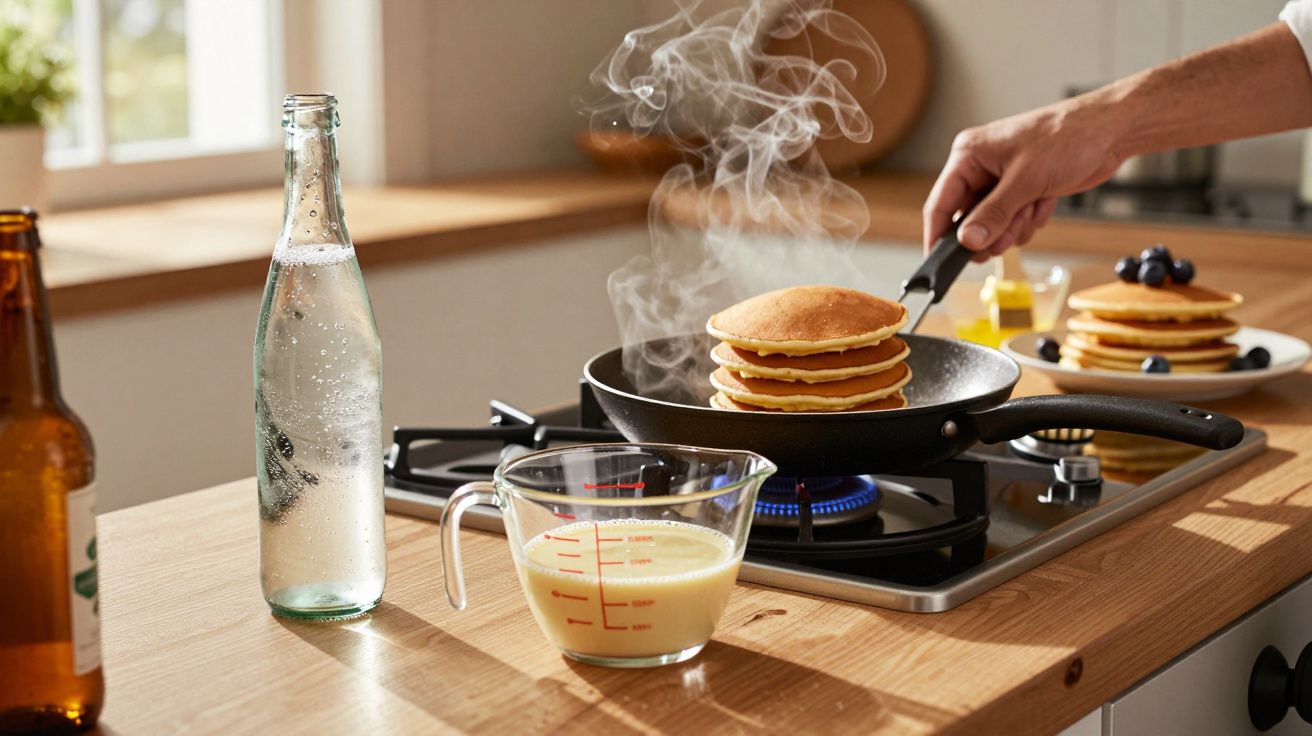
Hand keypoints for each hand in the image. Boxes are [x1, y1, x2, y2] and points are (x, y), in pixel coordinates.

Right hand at [922, 99, 1124, 257]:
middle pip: (968, 221)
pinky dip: (1030, 219)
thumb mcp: (1025, 181)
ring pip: (993, 226)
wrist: (1110, 131)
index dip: (937, 237)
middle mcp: (980, 168)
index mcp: (969, 155)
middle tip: (1009, 233)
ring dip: (1015, 226)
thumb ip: (992, 214)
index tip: (937, 264)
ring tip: (1034, 205)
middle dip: (992, 232)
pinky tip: (1045, 200)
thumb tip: (967, 242)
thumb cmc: (1067, 138)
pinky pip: (1014, 222)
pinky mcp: (1022, 190)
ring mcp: (1001, 181)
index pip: (940, 204)